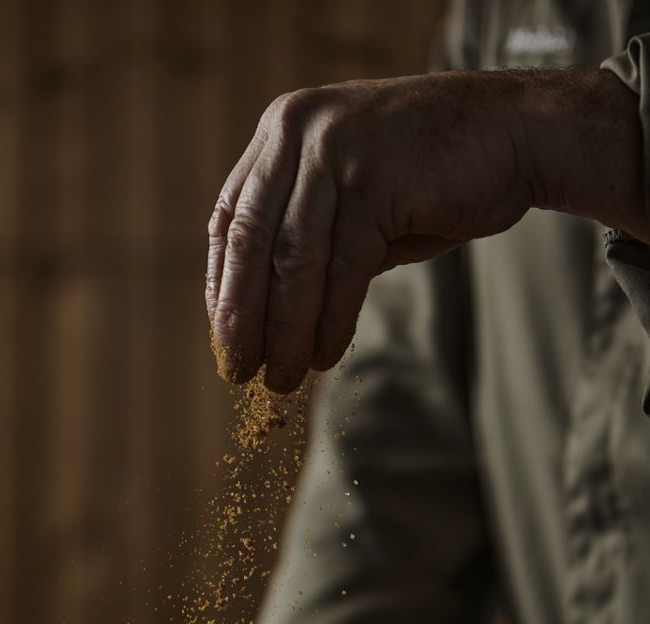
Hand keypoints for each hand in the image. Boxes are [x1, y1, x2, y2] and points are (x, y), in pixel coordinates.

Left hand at [208, 68, 643, 392]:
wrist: (514, 134)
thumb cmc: (429, 176)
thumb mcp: (350, 197)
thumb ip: (305, 236)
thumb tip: (255, 316)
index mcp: (282, 130)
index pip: (230, 220)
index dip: (222, 288)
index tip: (224, 341)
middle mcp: (299, 130)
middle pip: (251, 244)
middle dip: (242, 319)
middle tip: (241, 373)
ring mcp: (336, 149)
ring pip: (294, 264)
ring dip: (287, 333)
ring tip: (285, 380)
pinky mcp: (376, 179)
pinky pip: (344, 270)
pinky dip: (331, 322)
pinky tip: (327, 356)